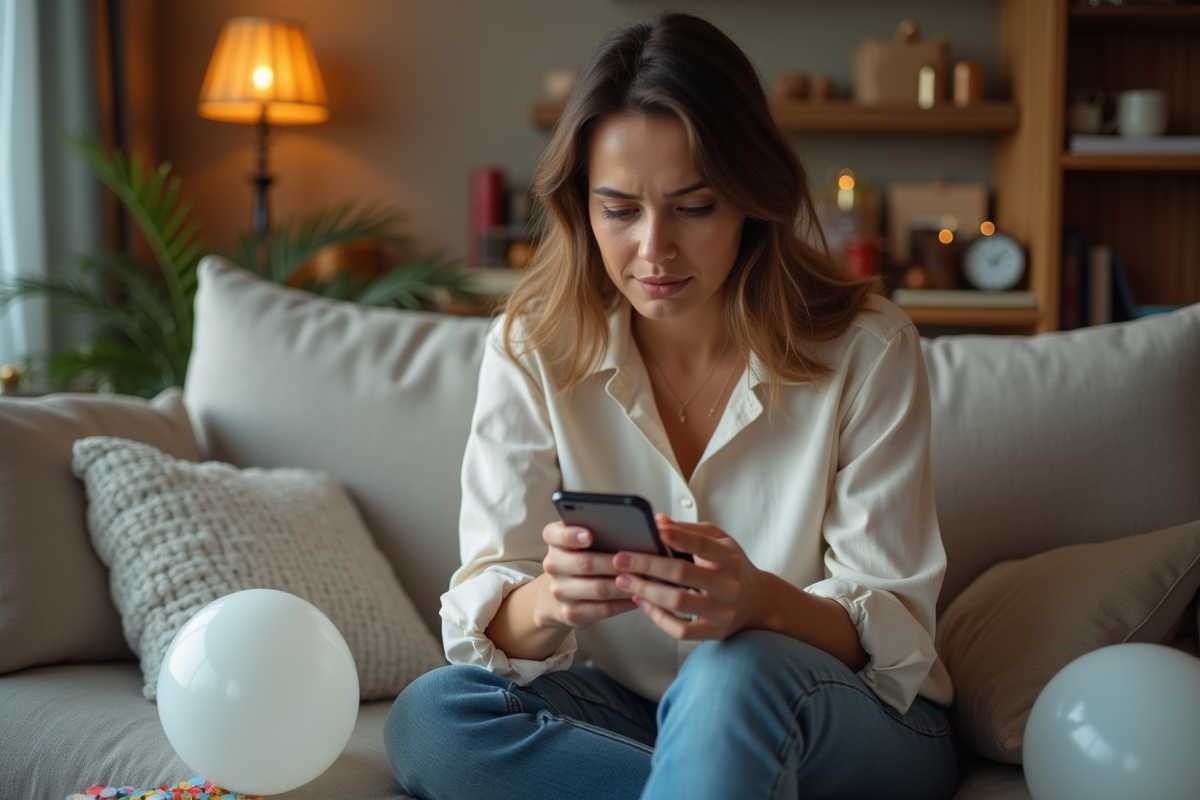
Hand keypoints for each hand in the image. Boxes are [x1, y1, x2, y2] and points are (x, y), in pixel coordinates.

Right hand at [537, 521, 637, 630]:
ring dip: (624, 584)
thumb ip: (601, 529)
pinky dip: (624, 602)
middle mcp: (552, 565)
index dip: (571, 534)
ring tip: (644, 579)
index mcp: (555, 541)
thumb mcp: (582, 540)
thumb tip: (639, 524)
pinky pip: (604, 608)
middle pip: (584, 563)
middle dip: (614, 563)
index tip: (589, 535)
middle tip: (637, 560)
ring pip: (598, 588)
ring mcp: (560, 591)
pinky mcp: (572, 612)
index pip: (554, 534)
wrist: (562, 593)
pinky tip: (637, 595)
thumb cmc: (582, 558)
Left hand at [612, 516, 773, 639]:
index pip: (703, 545)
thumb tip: (658, 521)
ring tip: (624, 580)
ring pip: (679, 602)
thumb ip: (691, 530)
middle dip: (647, 565)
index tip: (655, 528)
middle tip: (620, 559)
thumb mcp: (721, 541)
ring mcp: (721, 611)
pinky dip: (658, 617)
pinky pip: (681, 630)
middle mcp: (728, 585)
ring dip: (647, 591)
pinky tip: (642, 603)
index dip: (679, 536)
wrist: (759, 602)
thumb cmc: (732, 566)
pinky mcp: (714, 632)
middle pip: (683, 574)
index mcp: (729, 558)